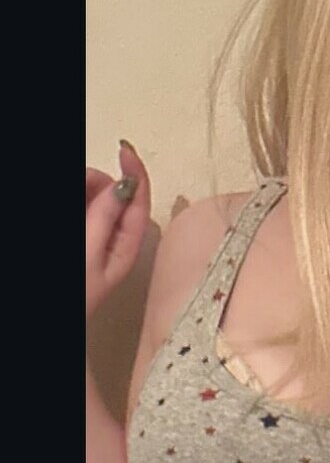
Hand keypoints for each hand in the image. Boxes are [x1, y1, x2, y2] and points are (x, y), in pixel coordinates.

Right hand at [87, 140, 151, 319]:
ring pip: (95, 197)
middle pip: (114, 193)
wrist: (55, 312)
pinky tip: (75, 206)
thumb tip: (126, 184)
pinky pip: (84, 207)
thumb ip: (106, 217)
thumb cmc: (77, 291)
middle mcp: (116, 237)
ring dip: (84, 191)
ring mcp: (98, 235)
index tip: (125, 149)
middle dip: (97, 183)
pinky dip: (79, 201)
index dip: (136, 171)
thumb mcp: (91, 251)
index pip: (140, 200)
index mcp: (128, 244)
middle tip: (78, 187)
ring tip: (75, 204)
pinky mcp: (85, 235)